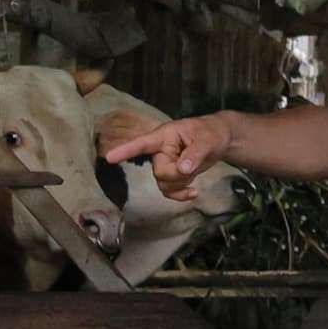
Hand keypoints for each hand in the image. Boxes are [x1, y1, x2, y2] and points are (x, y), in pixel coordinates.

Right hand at [102, 109, 238, 196]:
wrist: (218, 140)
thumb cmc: (210, 133)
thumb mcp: (207, 140)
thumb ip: (195, 154)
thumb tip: (183, 169)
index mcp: (164, 136)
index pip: (142, 144)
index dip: (125, 151)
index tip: (109, 157)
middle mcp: (159, 151)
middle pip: (159, 172)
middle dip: (178, 175)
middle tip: (194, 165)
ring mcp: (163, 164)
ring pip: (163, 184)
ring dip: (182, 184)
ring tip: (195, 169)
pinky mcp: (170, 176)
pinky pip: (168, 192)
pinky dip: (181, 195)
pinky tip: (194, 193)